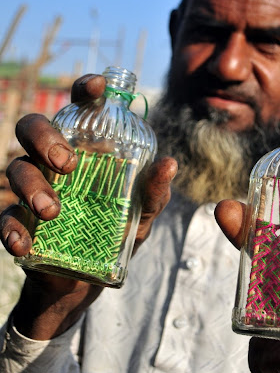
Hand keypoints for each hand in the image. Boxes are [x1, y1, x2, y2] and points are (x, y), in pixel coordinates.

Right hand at [0, 74, 176, 338]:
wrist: (83, 286)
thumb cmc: (114, 236)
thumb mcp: (140, 217)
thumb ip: (153, 194)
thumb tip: (169, 164)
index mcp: (86, 150)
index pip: (80, 108)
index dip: (85, 88)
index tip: (98, 86)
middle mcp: (53, 161)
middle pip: (34, 126)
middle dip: (46, 136)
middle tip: (67, 163)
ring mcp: (32, 189)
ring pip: (15, 166)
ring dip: (31, 185)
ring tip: (53, 212)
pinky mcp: (17, 220)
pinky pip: (3, 216)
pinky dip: (11, 228)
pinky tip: (24, 244)